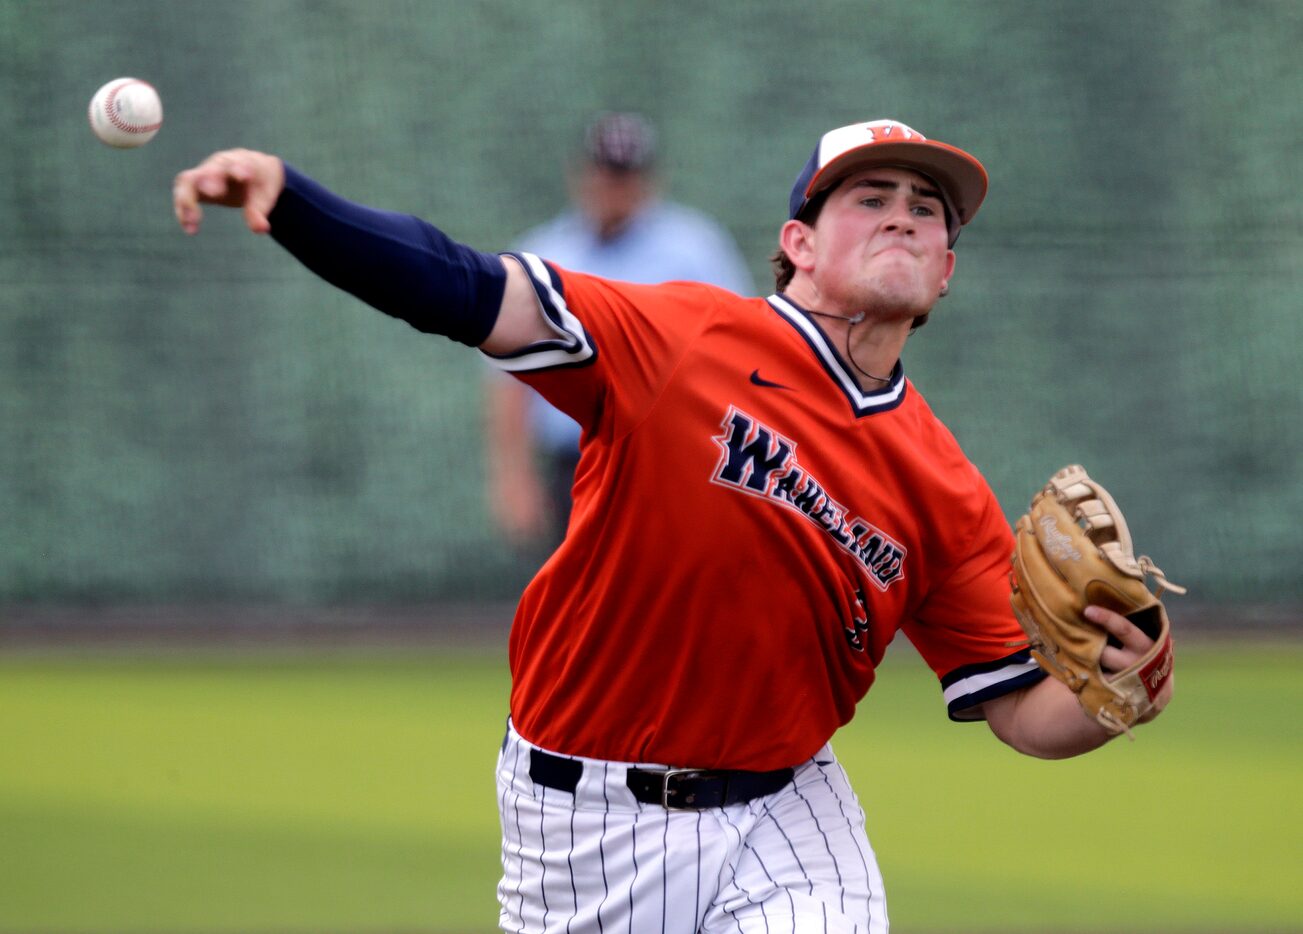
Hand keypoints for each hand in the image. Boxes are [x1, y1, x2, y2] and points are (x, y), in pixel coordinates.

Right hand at [173, 149, 284, 234]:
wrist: (248, 172)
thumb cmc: (257, 182)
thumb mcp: (264, 195)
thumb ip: (258, 211)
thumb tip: (261, 229)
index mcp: (240, 162)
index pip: (238, 163)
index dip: (239, 169)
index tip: (243, 176)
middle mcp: (218, 165)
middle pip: (210, 169)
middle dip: (211, 180)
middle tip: (213, 193)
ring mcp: (203, 173)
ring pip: (187, 181)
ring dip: (187, 201)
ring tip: (192, 223)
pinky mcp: (193, 185)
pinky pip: (182, 194)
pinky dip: (183, 211)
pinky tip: (189, 228)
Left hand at [1083, 605, 1173, 719]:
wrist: (1157, 692)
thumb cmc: (1146, 653)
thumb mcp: (1148, 637)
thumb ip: (1134, 621)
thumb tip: (1117, 591)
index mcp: (1147, 645)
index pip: (1125, 629)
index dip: (1106, 619)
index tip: (1087, 610)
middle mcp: (1137, 664)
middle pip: (1105, 652)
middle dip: (1091, 645)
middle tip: (1078, 636)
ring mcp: (1125, 680)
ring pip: (1097, 668)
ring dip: (1084, 659)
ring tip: (1077, 651)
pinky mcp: (1115, 693)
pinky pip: (1092, 680)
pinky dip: (1082, 672)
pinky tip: (1077, 667)